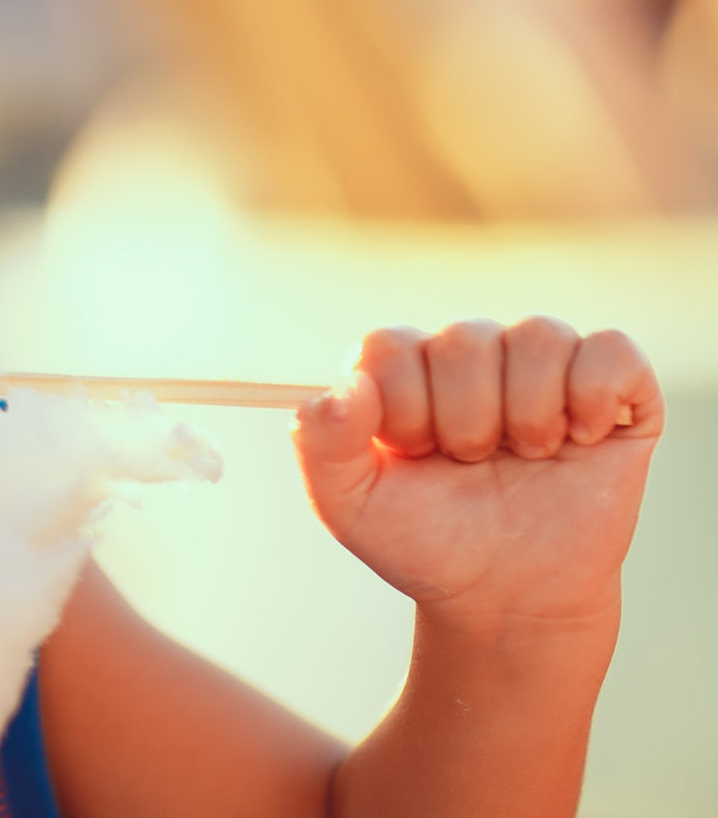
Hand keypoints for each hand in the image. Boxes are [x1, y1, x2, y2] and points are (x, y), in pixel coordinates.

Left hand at [295, 319, 659, 634]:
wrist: (508, 599)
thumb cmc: (428, 544)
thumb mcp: (348, 504)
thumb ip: (321, 440)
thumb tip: (346, 387)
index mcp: (405, 370)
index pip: (390, 344)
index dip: (402, 406)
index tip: (415, 455)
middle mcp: (472, 356)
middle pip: (464, 338)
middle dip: (465, 422)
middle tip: (474, 465)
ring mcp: (543, 370)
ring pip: (538, 335)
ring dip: (529, 414)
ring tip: (527, 457)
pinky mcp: (614, 393)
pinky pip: (613, 351)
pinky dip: (595, 395)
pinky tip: (579, 440)